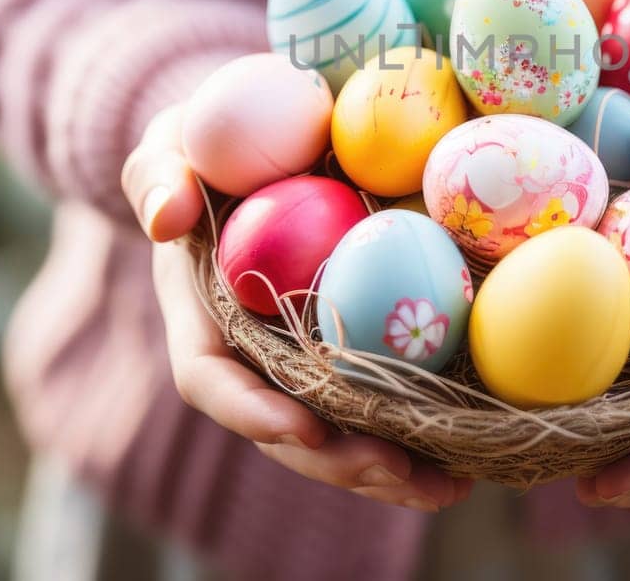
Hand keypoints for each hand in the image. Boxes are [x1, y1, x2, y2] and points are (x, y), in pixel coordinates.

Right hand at [122, 93, 471, 512]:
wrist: (252, 142)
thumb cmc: (205, 142)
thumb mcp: (172, 142)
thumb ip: (159, 171)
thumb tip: (167, 216)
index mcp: (201, 312)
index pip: (210, 378)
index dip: (252, 412)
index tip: (305, 428)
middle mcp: (250, 351)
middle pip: (283, 429)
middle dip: (337, 461)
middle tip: (399, 474)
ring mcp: (300, 357)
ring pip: (336, 432)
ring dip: (387, 469)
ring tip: (450, 486)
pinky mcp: (349, 347)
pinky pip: (378, 400)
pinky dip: (417, 433)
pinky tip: (470, 453)